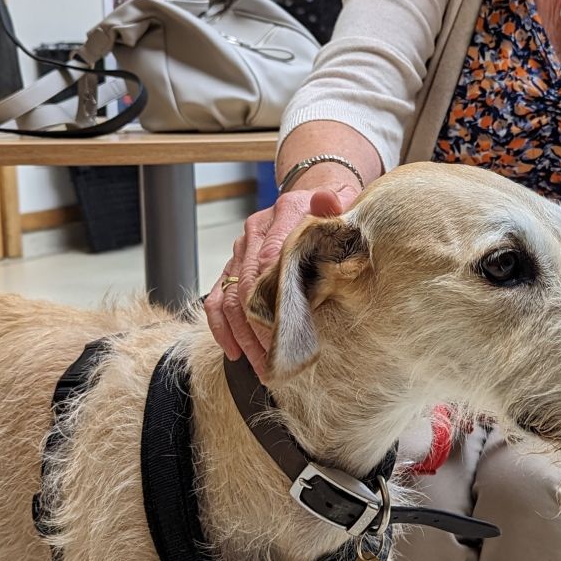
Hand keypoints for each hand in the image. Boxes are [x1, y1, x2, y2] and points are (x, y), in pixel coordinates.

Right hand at [204, 181, 360, 377]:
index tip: (288, 332)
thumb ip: (335, 205)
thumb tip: (328, 201)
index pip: (270, 259)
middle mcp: (256, 230)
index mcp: (284, 214)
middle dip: (258, 328)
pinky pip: (216, 299)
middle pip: (246, 286)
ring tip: (261, 366)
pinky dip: (221, 327)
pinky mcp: (232, 265)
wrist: (318, 194)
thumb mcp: (345, 204)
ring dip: (242, 336)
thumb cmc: (336, 211)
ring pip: (229, 298)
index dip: (276, 300)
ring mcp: (241, 249)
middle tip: (275, 360)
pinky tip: (234, 352)